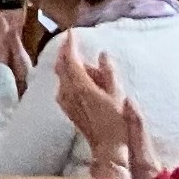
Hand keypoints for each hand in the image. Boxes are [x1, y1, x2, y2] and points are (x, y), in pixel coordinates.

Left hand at [56, 49, 140, 163]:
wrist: (107, 146)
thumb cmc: (116, 121)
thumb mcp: (116, 94)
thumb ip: (107, 73)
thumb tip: (102, 54)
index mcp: (80, 86)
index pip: (69, 60)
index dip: (69, 45)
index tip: (71, 33)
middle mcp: (68, 92)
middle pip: (61, 66)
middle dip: (65, 52)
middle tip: (73, 42)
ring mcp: (64, 101)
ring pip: (61, 75)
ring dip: (69, 65)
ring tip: (86, 64)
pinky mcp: (66, 107)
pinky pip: (63, 85)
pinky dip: (69, 76)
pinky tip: (81, 79)